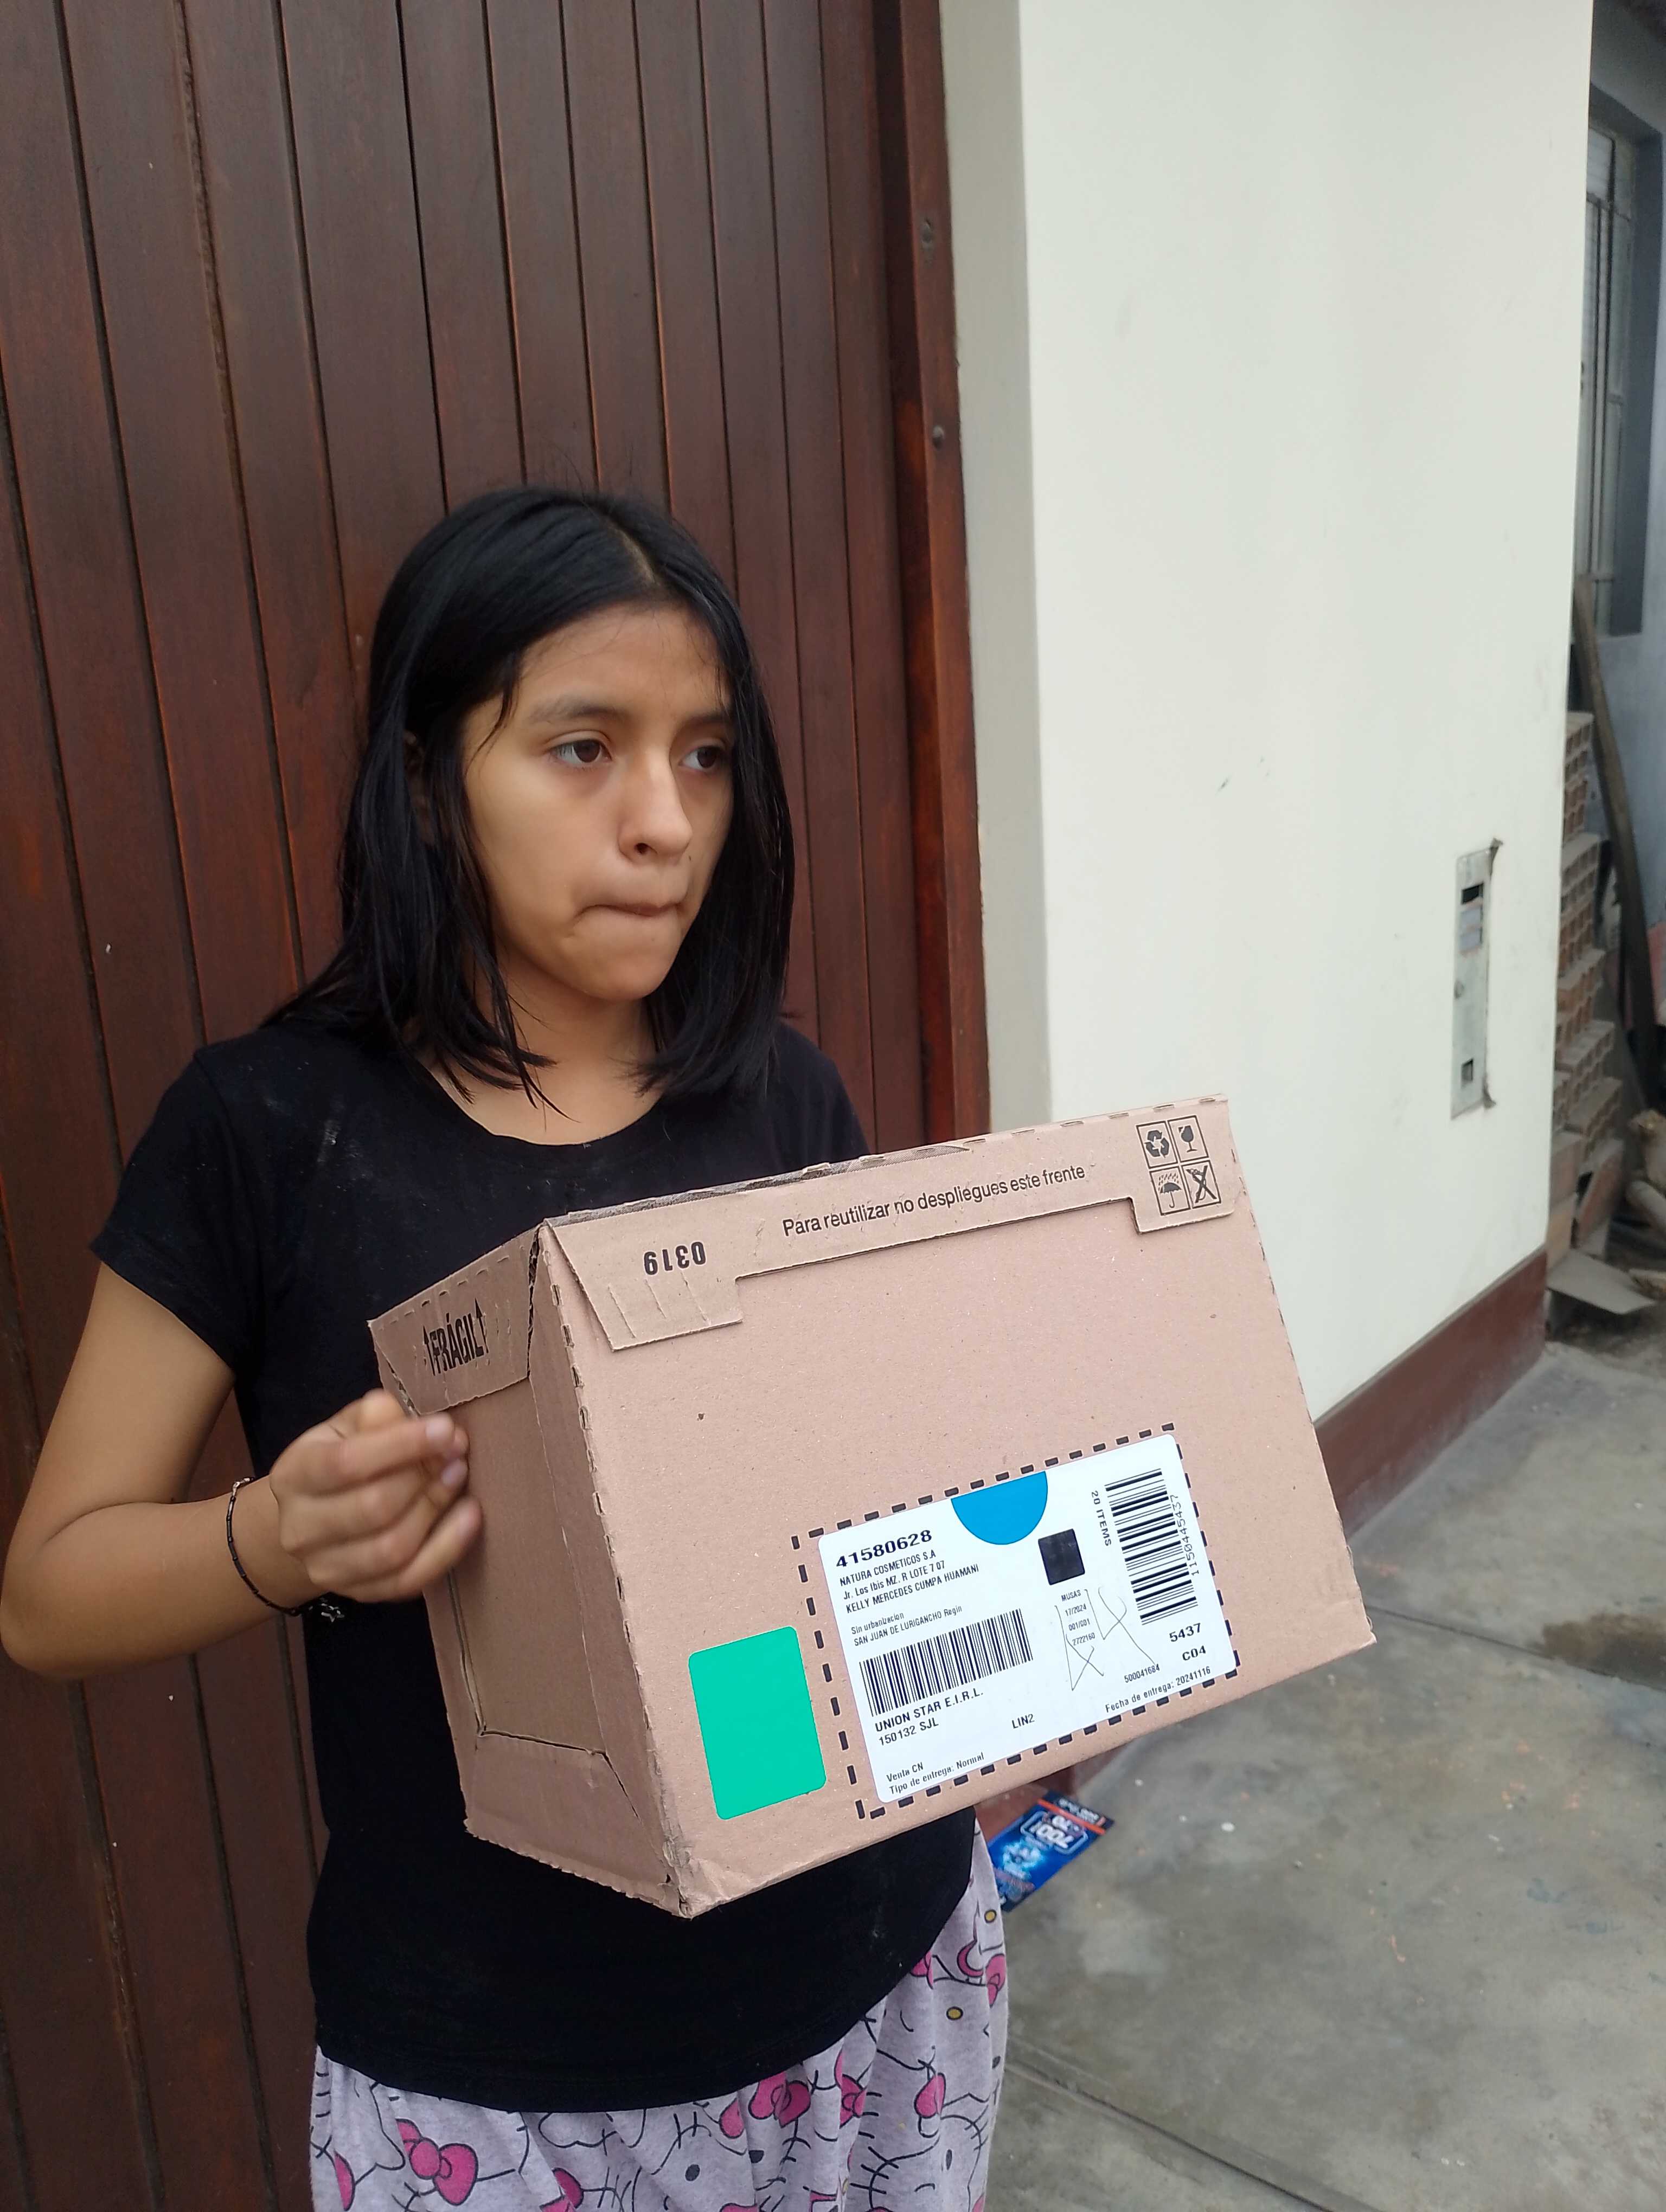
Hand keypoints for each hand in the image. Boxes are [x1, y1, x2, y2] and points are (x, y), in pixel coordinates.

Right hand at [265, 1390, 479, 1603]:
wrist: (311, 1520)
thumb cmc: (338, 1461)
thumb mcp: (347, 1427)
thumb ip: (376, 1417)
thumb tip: (419, 1422)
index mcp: (293, 1475)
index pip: (345, 1463)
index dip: (401, 1446)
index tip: (445, 1429)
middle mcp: (300, 1529)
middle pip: (372, 1508)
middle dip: (424, 1478)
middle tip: (457, 1454)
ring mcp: (326, 1568)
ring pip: (391, 1549)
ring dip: (436, 1510)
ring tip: (460, 1477)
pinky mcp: (359, 1593)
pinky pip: (407, 1581)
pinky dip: (446, 1550)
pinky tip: (469, 1518)